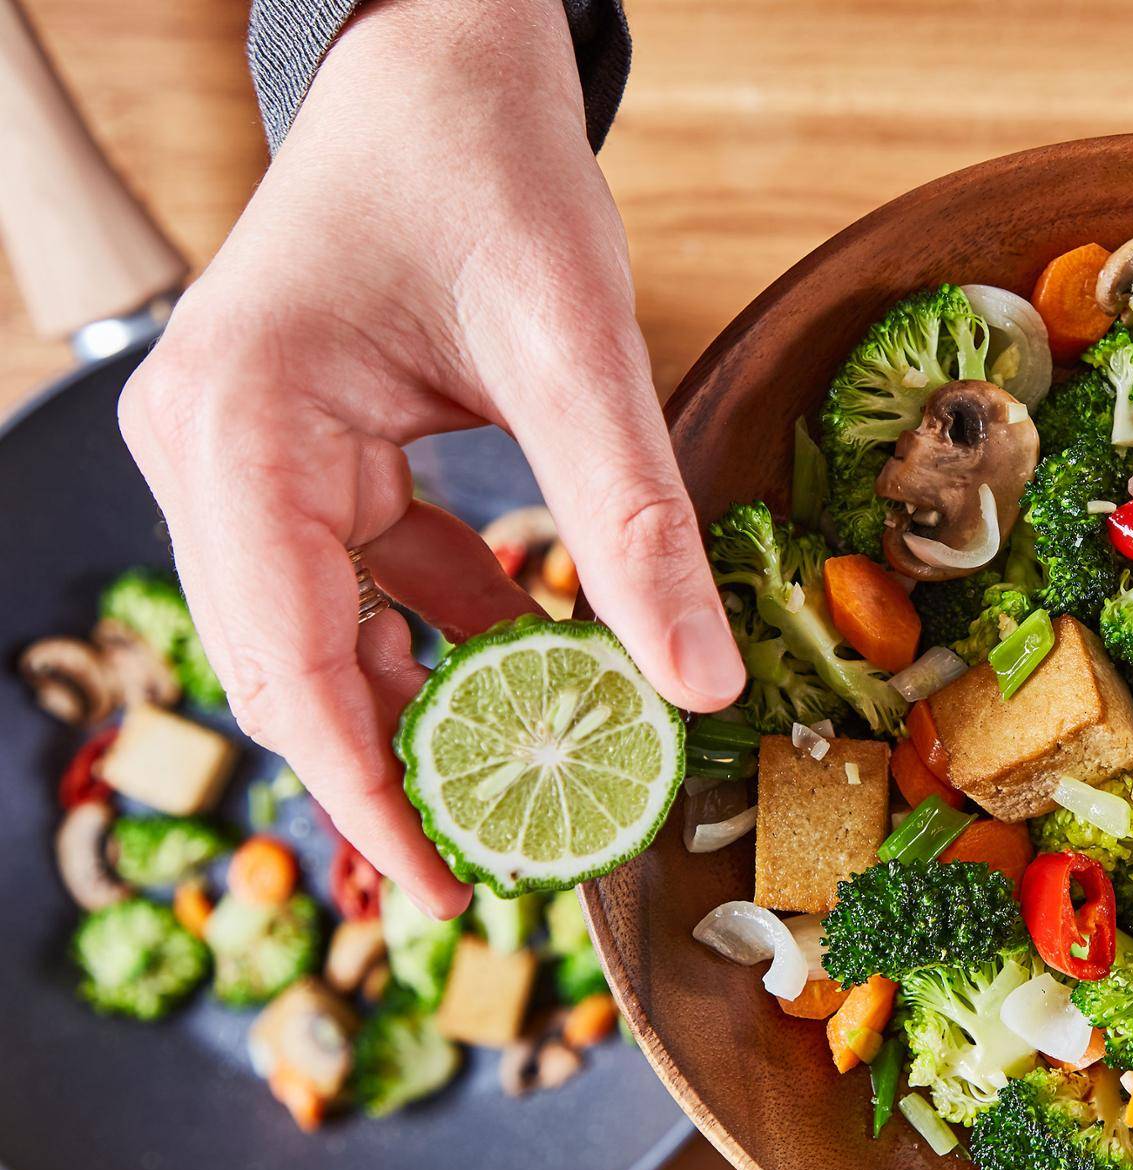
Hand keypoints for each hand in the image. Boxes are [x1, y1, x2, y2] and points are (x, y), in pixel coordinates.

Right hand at [117, 0, 744, 917]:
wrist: (443, 65)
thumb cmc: (487, 168)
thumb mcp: (578, 346)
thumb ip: (631, 522)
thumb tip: (697, 685)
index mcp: (240, 431)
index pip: (285, 663)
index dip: (363, 795)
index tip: (441, 895)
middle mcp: (208, 455)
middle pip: (290, 667)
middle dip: (395, 770)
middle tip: (502, 868)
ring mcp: (240, 458)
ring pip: (320, 636)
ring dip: (422, 709)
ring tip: (526, 793)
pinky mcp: (293, 455)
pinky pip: (354, 581)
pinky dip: (438, 632)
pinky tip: (529, 663)